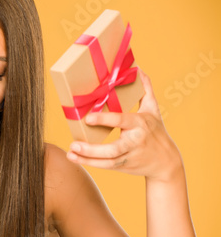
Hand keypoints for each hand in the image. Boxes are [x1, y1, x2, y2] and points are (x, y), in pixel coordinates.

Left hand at [66, 69, 182, 181]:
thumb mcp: (153, 110)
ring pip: (107, 161)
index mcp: (139, 124)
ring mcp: (129, 156)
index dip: (105, 119)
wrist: (166, 162)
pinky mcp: (123, 166)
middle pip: (113, 148)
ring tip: (71, 153)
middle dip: (92, 149)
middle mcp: (134, 141)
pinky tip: (75, 158)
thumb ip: (145, 90)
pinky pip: (105, 166)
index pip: (121, 121)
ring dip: (87, 158)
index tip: (88, 118)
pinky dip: (89, 163)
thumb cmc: (155, 131)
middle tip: (74, 144)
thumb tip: (138, 70)